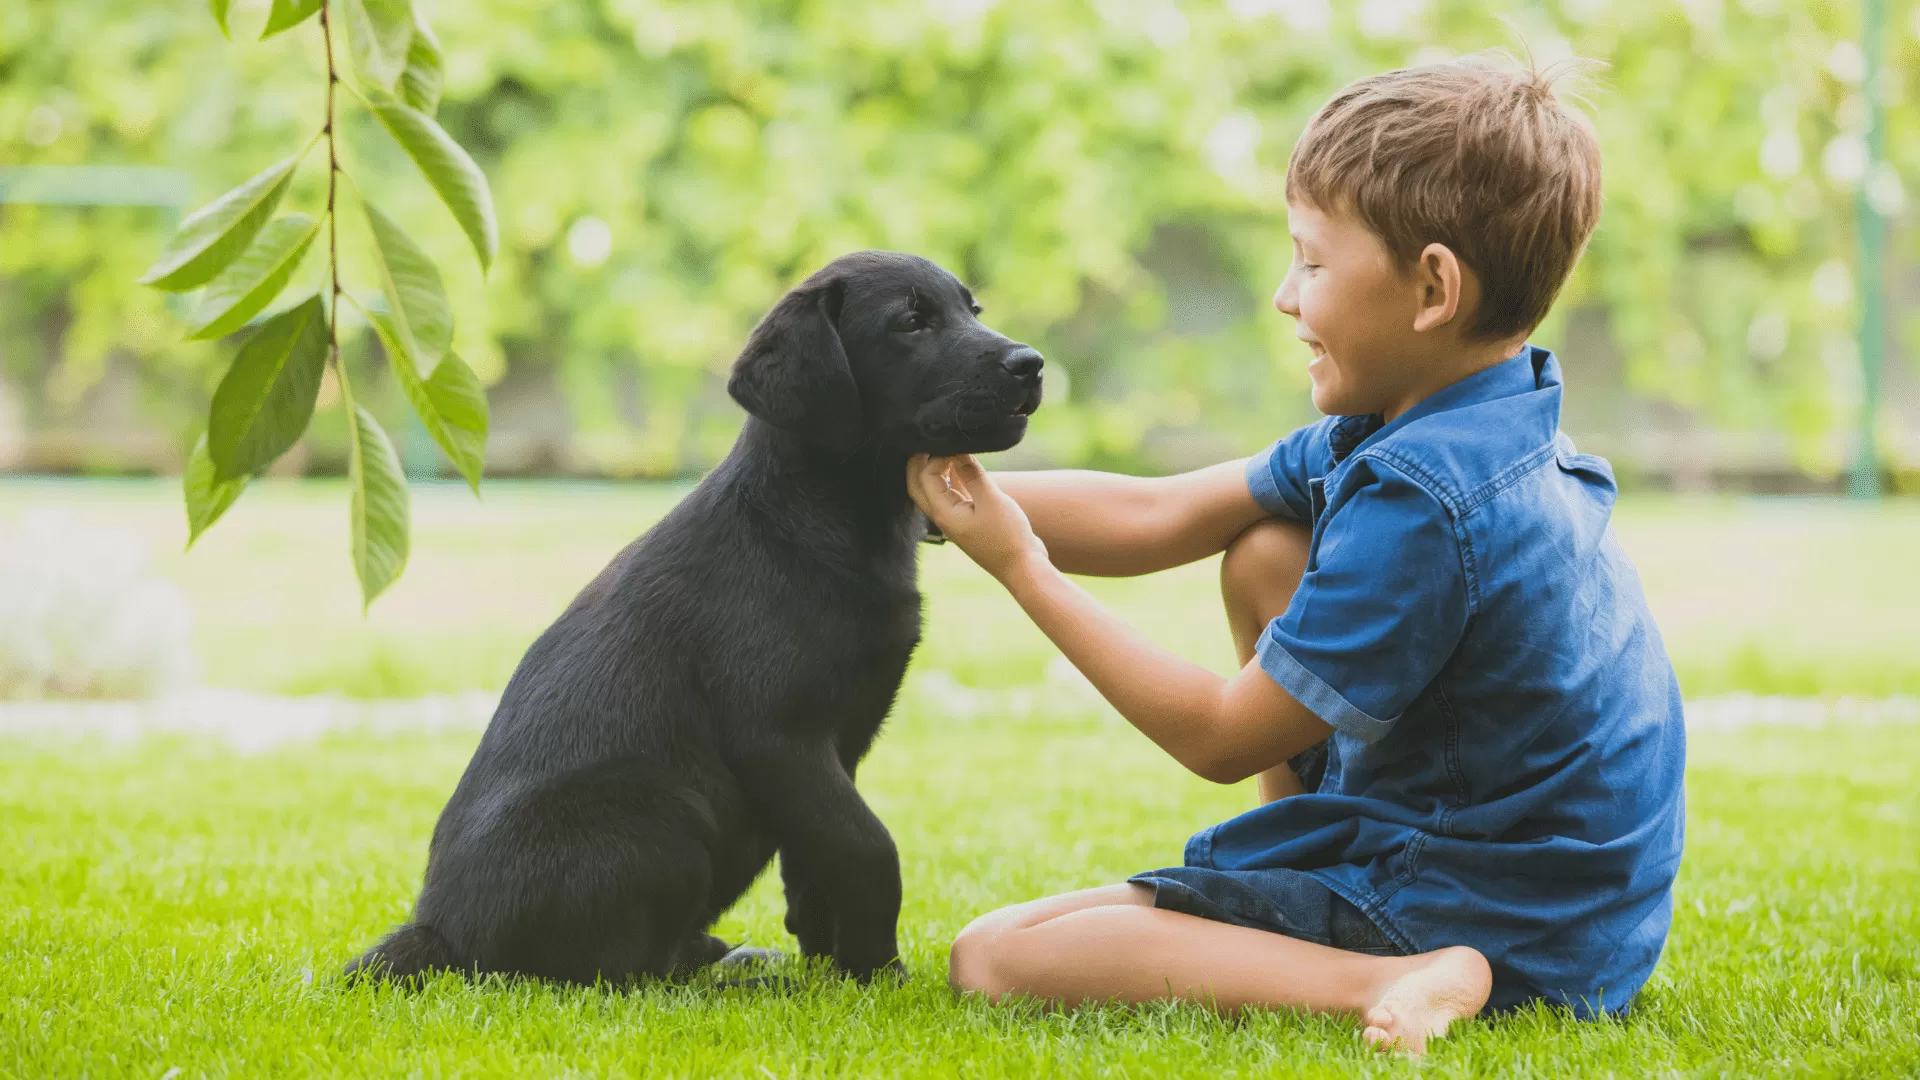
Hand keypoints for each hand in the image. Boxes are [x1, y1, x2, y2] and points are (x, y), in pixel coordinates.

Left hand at [907, 454, 1047, 579]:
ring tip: (949, 451)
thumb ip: (973, 474)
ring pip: (934, 492)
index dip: (937, 457)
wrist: (1023, 568)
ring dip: (937, 471)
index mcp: (943, 513)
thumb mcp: (992, 500)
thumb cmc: (1008, 536)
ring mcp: (955, 521)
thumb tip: (959, 452)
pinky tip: (963, 468)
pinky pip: (952, 498)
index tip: (957, 447)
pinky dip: (953, 481)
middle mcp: (943, 518)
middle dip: (920, 463)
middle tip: (932, 443)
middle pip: (918, 486)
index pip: (926, 477)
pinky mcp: (968, 522)